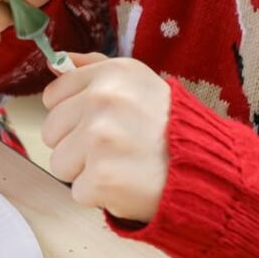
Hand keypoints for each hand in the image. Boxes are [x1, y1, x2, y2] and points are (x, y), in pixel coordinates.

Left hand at [42, 53, 170, 222]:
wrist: (207, 170)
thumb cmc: (168, 127)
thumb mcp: (138, 82)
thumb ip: (93, 68)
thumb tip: (54, 62)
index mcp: (110, 74)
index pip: (53, 97)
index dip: (73, 116)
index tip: (101, 123)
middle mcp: (103, 100)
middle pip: (51, 132)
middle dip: (76, 145)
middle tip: (115, 147)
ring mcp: (100, 138)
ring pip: (59, 163)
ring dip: (85, 171)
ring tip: (122, 165)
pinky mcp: (101, 176)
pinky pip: (78, 191)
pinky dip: (99, 195)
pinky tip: (127, 184)